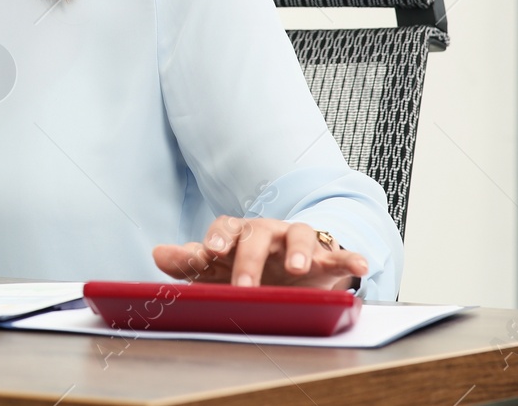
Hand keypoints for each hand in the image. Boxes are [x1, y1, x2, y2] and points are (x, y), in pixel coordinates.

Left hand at [152, 216, 366, 289]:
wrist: (292, 270)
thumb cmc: (247, 267)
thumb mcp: (217, 269)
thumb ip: (188, 262)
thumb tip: (157, 253)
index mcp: (238, 234)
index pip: (223, 229)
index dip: (214, 240)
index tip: (206, 253)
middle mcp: (267, 232)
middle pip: (257, 234)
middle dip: (249, 260)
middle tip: (244, 287)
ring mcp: (297, 242)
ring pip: (299, 234)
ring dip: (300, 250)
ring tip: (300, 268)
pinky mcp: (326, 255)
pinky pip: (340, 252)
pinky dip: (350, 256)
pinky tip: (360, 264)